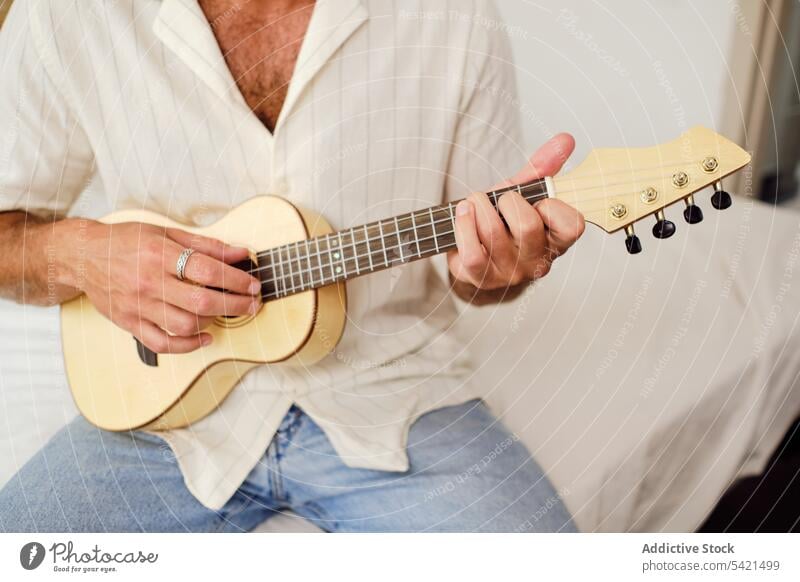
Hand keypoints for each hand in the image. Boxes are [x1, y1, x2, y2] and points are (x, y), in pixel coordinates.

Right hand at [59, 221, 260, 353]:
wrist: (83, 256)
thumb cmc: (127, 241)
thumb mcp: (166, 233)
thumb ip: (206, 245)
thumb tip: (241, 253)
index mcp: (159, 255)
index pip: (208, 270)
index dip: (236, 280)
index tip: (254, 285)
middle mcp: (149, 282)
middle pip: (201, 301)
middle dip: (234, 305)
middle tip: (252, 304)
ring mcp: (138, 306)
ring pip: (184, 325)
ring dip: (213, 322)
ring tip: (225, 313)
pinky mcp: (130, 323)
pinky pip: (162, 343)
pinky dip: (188, 345)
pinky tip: (204, 337)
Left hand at [448, 133, 584, 293]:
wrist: (472, 252)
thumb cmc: (503, 221)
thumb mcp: (523, 193)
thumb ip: (543, 168)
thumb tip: (565, 139)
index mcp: (555, 240)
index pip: (572, 225)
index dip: (553, 205)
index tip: (538, 201)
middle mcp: (536, 262)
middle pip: (527, 225)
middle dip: (506, 200)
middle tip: (500, 199)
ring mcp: (508, 274)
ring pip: (494, 233)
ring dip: (479, 206)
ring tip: (475, 203)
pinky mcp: (480, 279)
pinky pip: (472, 252)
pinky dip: (463, 225)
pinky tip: (463, 214)